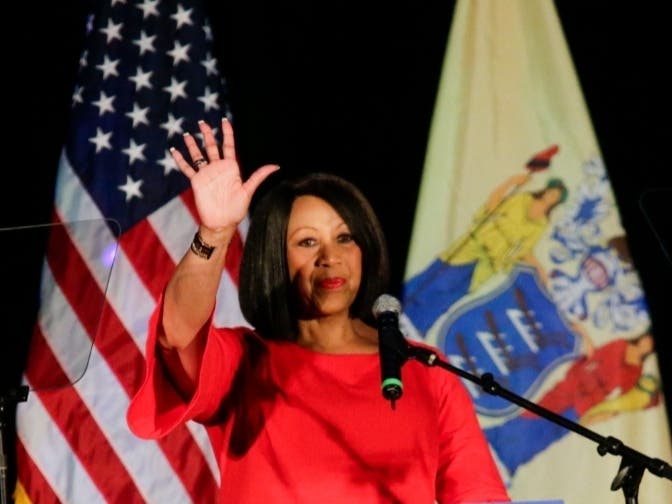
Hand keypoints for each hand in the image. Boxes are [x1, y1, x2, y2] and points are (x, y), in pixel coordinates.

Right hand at [170, 118, 279, 232]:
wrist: (222, 222)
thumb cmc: (236, 209)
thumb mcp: (249, 190)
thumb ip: (259, 176)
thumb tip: (276, 166)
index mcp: (231, 168)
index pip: (228, 146)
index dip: (227, 133)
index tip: (224, 121)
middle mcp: (218, 169)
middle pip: (212, 147)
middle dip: (207, 134)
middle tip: (202, 122)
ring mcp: (206, 174)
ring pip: (198, 156)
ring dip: (193, 145)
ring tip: (187, 134)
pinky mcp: (197, 182)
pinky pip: (187, 169)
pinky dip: (180, 160)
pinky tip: (174, 151)